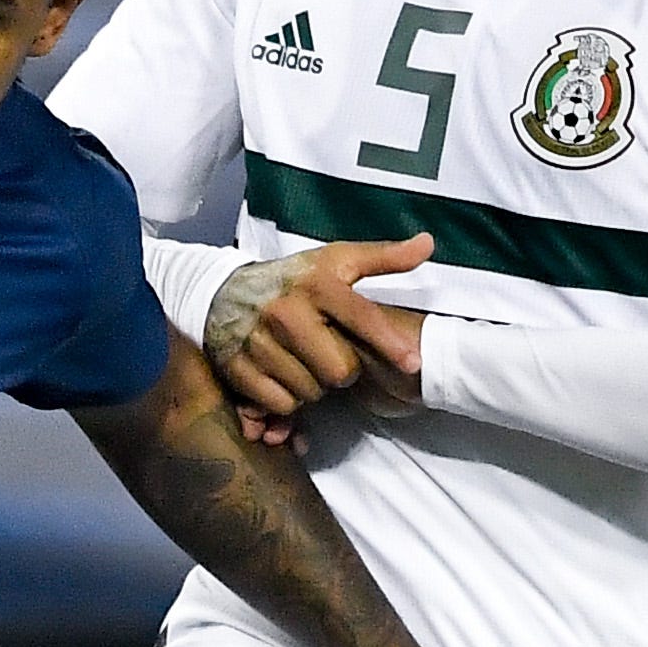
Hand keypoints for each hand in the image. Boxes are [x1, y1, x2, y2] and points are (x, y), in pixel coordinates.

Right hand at [208, 235, 432, 445]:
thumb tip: (427, 244)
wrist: (220, 292)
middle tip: (332, 356)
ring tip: (307, 365)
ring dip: (315, 386)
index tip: (413, 363)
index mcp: (317, 284)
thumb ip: (383, 258)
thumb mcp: (335, 261)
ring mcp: (260, 342)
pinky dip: (288, 398)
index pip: (362, 318)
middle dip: (343, 371)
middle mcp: (287, 312)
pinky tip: (286, 377)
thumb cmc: (291, 279)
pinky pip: (281, 403)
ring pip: (311, 391)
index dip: (389, 343)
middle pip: (339, 370)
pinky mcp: (239, 368)